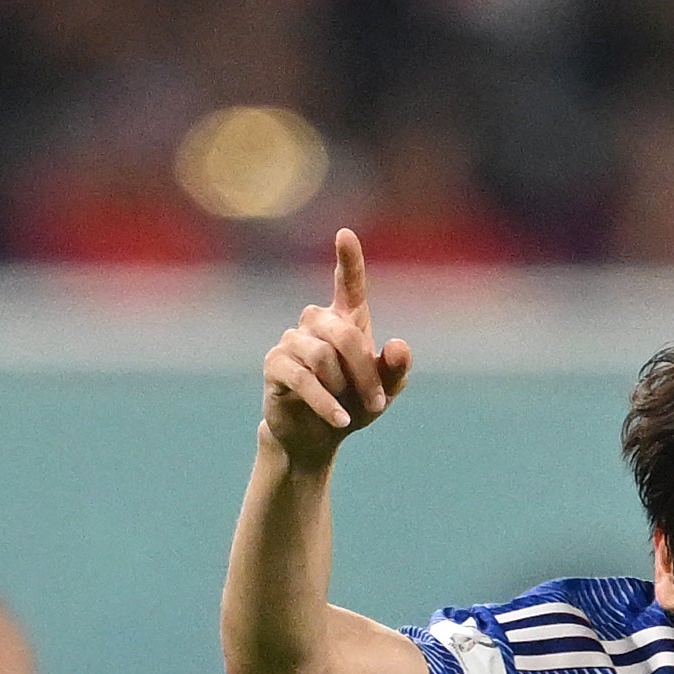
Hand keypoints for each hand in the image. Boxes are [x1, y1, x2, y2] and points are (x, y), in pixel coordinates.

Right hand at [260, 230, 412, 472]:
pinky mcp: (275, 365)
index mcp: (345, 319)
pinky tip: (339, 420)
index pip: (348, 282)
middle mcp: (316, 323)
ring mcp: (291, 341)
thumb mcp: (383, 392)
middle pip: (343, 334)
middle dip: (364, 371)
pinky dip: (325, 402)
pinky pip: (302, 378)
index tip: (345, 234)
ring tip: (351, 413)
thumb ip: (396, 370)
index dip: (348, 258)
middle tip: (378, 404)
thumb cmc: (351, 405)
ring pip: (321, 356)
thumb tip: (398, 346)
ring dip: (343, 388)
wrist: (314, 438)